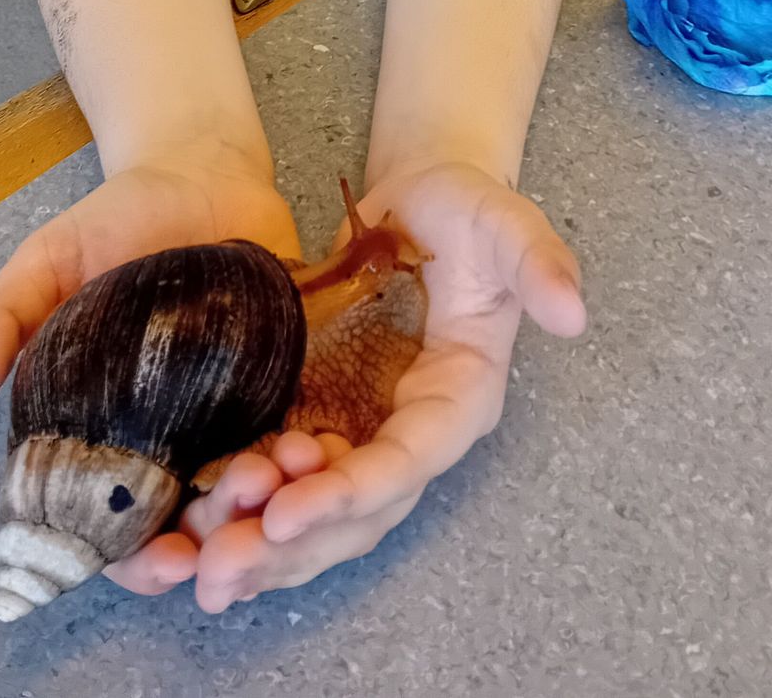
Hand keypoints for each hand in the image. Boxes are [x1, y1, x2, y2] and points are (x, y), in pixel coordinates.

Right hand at [0, 148, 301, 593]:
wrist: (202, 172)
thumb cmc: (120, 221)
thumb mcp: (50, 264)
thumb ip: (8, 323)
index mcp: (120, 424)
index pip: (128, 514)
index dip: (139, 554)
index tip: (161, 560)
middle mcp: (184, 428)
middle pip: (203, 513)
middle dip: (216, 536)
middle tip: (228, 523)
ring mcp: (242, 405)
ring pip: (260, 483)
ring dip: (266, 502)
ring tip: (268, 483)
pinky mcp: (292, 373)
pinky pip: (307, 427)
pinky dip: (311, 455)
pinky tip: (313, 454)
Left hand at [183, 161, 585, 611]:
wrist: (420, 203)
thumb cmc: (466, 211)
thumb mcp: (506, 224)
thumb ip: (540, 263)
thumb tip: (575, 315)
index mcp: (459, 397)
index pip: (410, 461)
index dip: (355, 492)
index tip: (286, 513)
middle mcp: (412, 427)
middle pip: (361, 508)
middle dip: (296, 542)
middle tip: (222, 567)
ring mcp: (365, 422)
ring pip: (319, 504)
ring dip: (262, 535)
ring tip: (198, 552)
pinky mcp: (324, 407)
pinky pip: (286, 471)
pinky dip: (247, 497)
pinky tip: (196, 507)